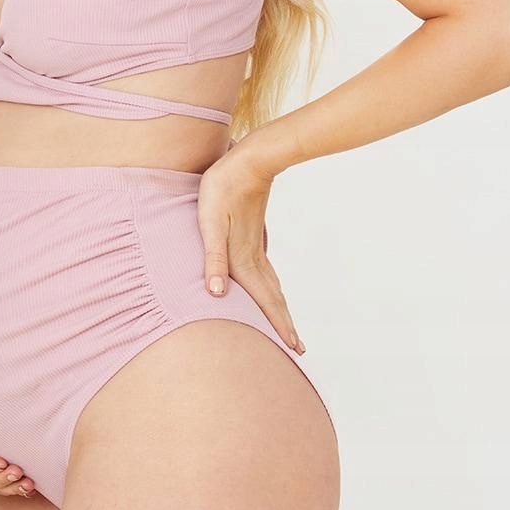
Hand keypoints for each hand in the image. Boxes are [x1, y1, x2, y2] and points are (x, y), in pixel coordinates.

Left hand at [196, 138, 305, 354]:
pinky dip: (272, 288)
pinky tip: (270, 287)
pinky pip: (266, 271)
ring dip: (279, 307)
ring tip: (288, 324)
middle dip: (284, 324)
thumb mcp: (210, 222)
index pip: (264, 300)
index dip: (277, 326)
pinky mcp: (254, 233)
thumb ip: (212, 258)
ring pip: (272, 284)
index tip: (293, 349)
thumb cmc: (223, 189)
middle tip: (299, 349)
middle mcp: (253, 256)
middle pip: (273, 297)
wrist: (249, 160)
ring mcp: (256, 244)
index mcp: (242, 259)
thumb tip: (215, 295)